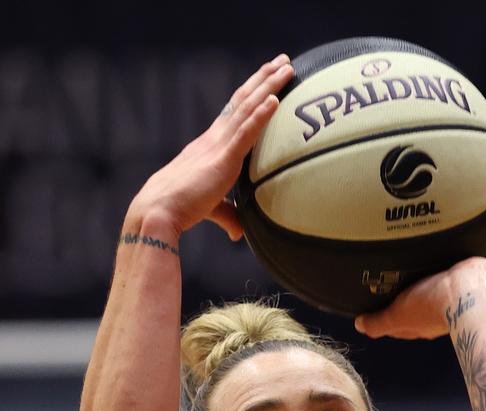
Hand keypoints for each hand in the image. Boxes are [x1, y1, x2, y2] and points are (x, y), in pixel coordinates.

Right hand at [128, 55, 293, 238]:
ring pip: (247, 108)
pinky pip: (245, 132)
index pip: (234, 113)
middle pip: (243, 101)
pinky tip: (274, 99)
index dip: (250, 94)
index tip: (266, 79)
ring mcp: (218, 146)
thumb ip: (227, 216)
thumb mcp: (209, 209)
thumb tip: (240, 233)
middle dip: (264, 79)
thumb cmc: (179, 210)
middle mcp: (214, 139)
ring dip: (268, 86)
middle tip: (283, 61)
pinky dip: (261, 115)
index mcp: (209, 146)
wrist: (158, 212)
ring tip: (286, 67)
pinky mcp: (222, 159)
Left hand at [355, 246, 485, 339]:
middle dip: (416, 286)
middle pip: (425, 297)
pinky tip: (465, 236)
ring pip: (448, 278)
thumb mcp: (396, 316)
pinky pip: (475, 259)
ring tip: (428, 250)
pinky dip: (474, 250)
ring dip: (441, 268)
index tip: (381, 298)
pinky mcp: (478, 272)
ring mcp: (462, 290)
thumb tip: (360, 325)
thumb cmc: (432, 305)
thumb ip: (378, 323)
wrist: (467, 291)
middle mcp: (444, 307)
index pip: (404, 316)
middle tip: (402, 269)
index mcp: (424, 319)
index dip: (392, 309)